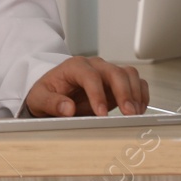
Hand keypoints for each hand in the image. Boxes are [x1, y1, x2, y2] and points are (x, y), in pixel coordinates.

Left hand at [25, 56, 149, 117]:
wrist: (52, 91)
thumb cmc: (46, 92)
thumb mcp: (39, 98)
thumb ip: (52, 103)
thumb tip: (67, 108)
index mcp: (74, 66)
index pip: (90, 76)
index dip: (97, 94)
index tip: (102, 113)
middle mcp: (93, 66)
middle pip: (114, 72)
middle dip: (124, 92)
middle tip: (128, 114)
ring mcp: (107, 73)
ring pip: (128, 74)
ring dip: (135, 93)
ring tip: (134, 114)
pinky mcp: (117, 83)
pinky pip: (135, 81)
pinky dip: (141, 94)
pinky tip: (139, 109)